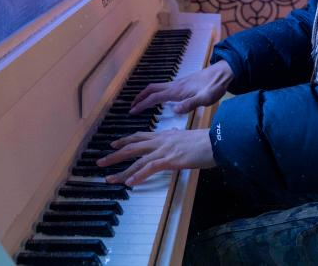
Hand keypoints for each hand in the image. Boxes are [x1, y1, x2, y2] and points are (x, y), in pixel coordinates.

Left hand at [97, 129, 214, 185]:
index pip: (140, 136)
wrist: (216, 141)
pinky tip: (130, 183)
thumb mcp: (187, 136)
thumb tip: (174, 135)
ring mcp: (164, 149)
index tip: (113, 144)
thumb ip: (178, 137)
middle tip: (101, 162)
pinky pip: (150, 168)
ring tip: (109, 178)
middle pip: (132, 147)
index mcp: (165, 135)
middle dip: (115, 155)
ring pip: (137, 159)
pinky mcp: (170, 159)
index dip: (125, 140)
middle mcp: (161, 140)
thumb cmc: (205, 140)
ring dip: (121, 170)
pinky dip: (138, 175)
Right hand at [129, 60, 233, 114]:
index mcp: (177, 91)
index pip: (155, 97)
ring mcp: (178, 84)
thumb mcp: (205, 99)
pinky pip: (163, 88)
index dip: (142, 104)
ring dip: (146, 94)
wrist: (223, 73)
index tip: (132, 111)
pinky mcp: (182, 84)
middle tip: (131, 107)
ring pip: (157, 87)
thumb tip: (174, 110)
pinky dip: (155, 93)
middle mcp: (175, 85)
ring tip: (140, 103)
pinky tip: (158, 100)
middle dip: (140, 97)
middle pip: (151, 89)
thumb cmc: (215, 86)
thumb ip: (190, 105)